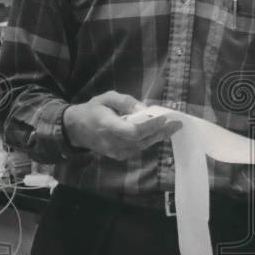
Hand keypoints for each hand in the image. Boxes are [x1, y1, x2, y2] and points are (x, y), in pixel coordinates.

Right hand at [62, 91, 181, 160]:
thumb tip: (144, 109)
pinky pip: (138, 149)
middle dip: (161, 132)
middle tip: (177, 123)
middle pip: (142, 140)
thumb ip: (125, 102)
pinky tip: (159, 133)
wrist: (76, 129)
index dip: (150, 126)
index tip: (164, 117)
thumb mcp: (107, 98)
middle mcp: (112, 142)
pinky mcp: (118, 156)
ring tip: (172, 128)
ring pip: (142, 146)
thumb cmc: (93, 110)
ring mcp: (115, 152)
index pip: (133, 131)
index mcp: (107, 126)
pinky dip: (149, 141)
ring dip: (158, 137)